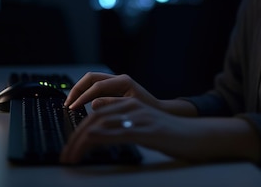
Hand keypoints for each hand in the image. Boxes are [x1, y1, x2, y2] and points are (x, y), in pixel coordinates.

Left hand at [59, 96, 256, 163]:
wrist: (195, 135)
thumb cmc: (169, 133)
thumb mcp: (141, 124)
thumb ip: (120, 121)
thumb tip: (97, 119)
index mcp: (129, 104)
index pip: (95, 111)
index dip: (77, 127)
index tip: (68, 144)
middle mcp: (132, 107)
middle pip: (93, 117)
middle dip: (74, 137)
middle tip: (65, 154)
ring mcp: (138, 118)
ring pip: (101, 124)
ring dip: (81, 142)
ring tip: (71, 156)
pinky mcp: (145, 131)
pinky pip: (117, 132)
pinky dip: (99, 138)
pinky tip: (89, 145)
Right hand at [64, 72, 160, 110]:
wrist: (157, 110)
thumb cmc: (148, 110)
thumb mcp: (130, 108)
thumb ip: (112, 104)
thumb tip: (93, 103)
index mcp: (123, 81)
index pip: (97, 86)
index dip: (83, 96)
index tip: (74, 107)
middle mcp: (118, 79)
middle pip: (90, 78)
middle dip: (77, 89)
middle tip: (68, 103)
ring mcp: (114, 83)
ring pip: (90, 81)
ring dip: (79, 91)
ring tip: (70, 103)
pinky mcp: (112, 89)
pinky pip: (94, 88)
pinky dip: (85, 94)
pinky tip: (79, 104)